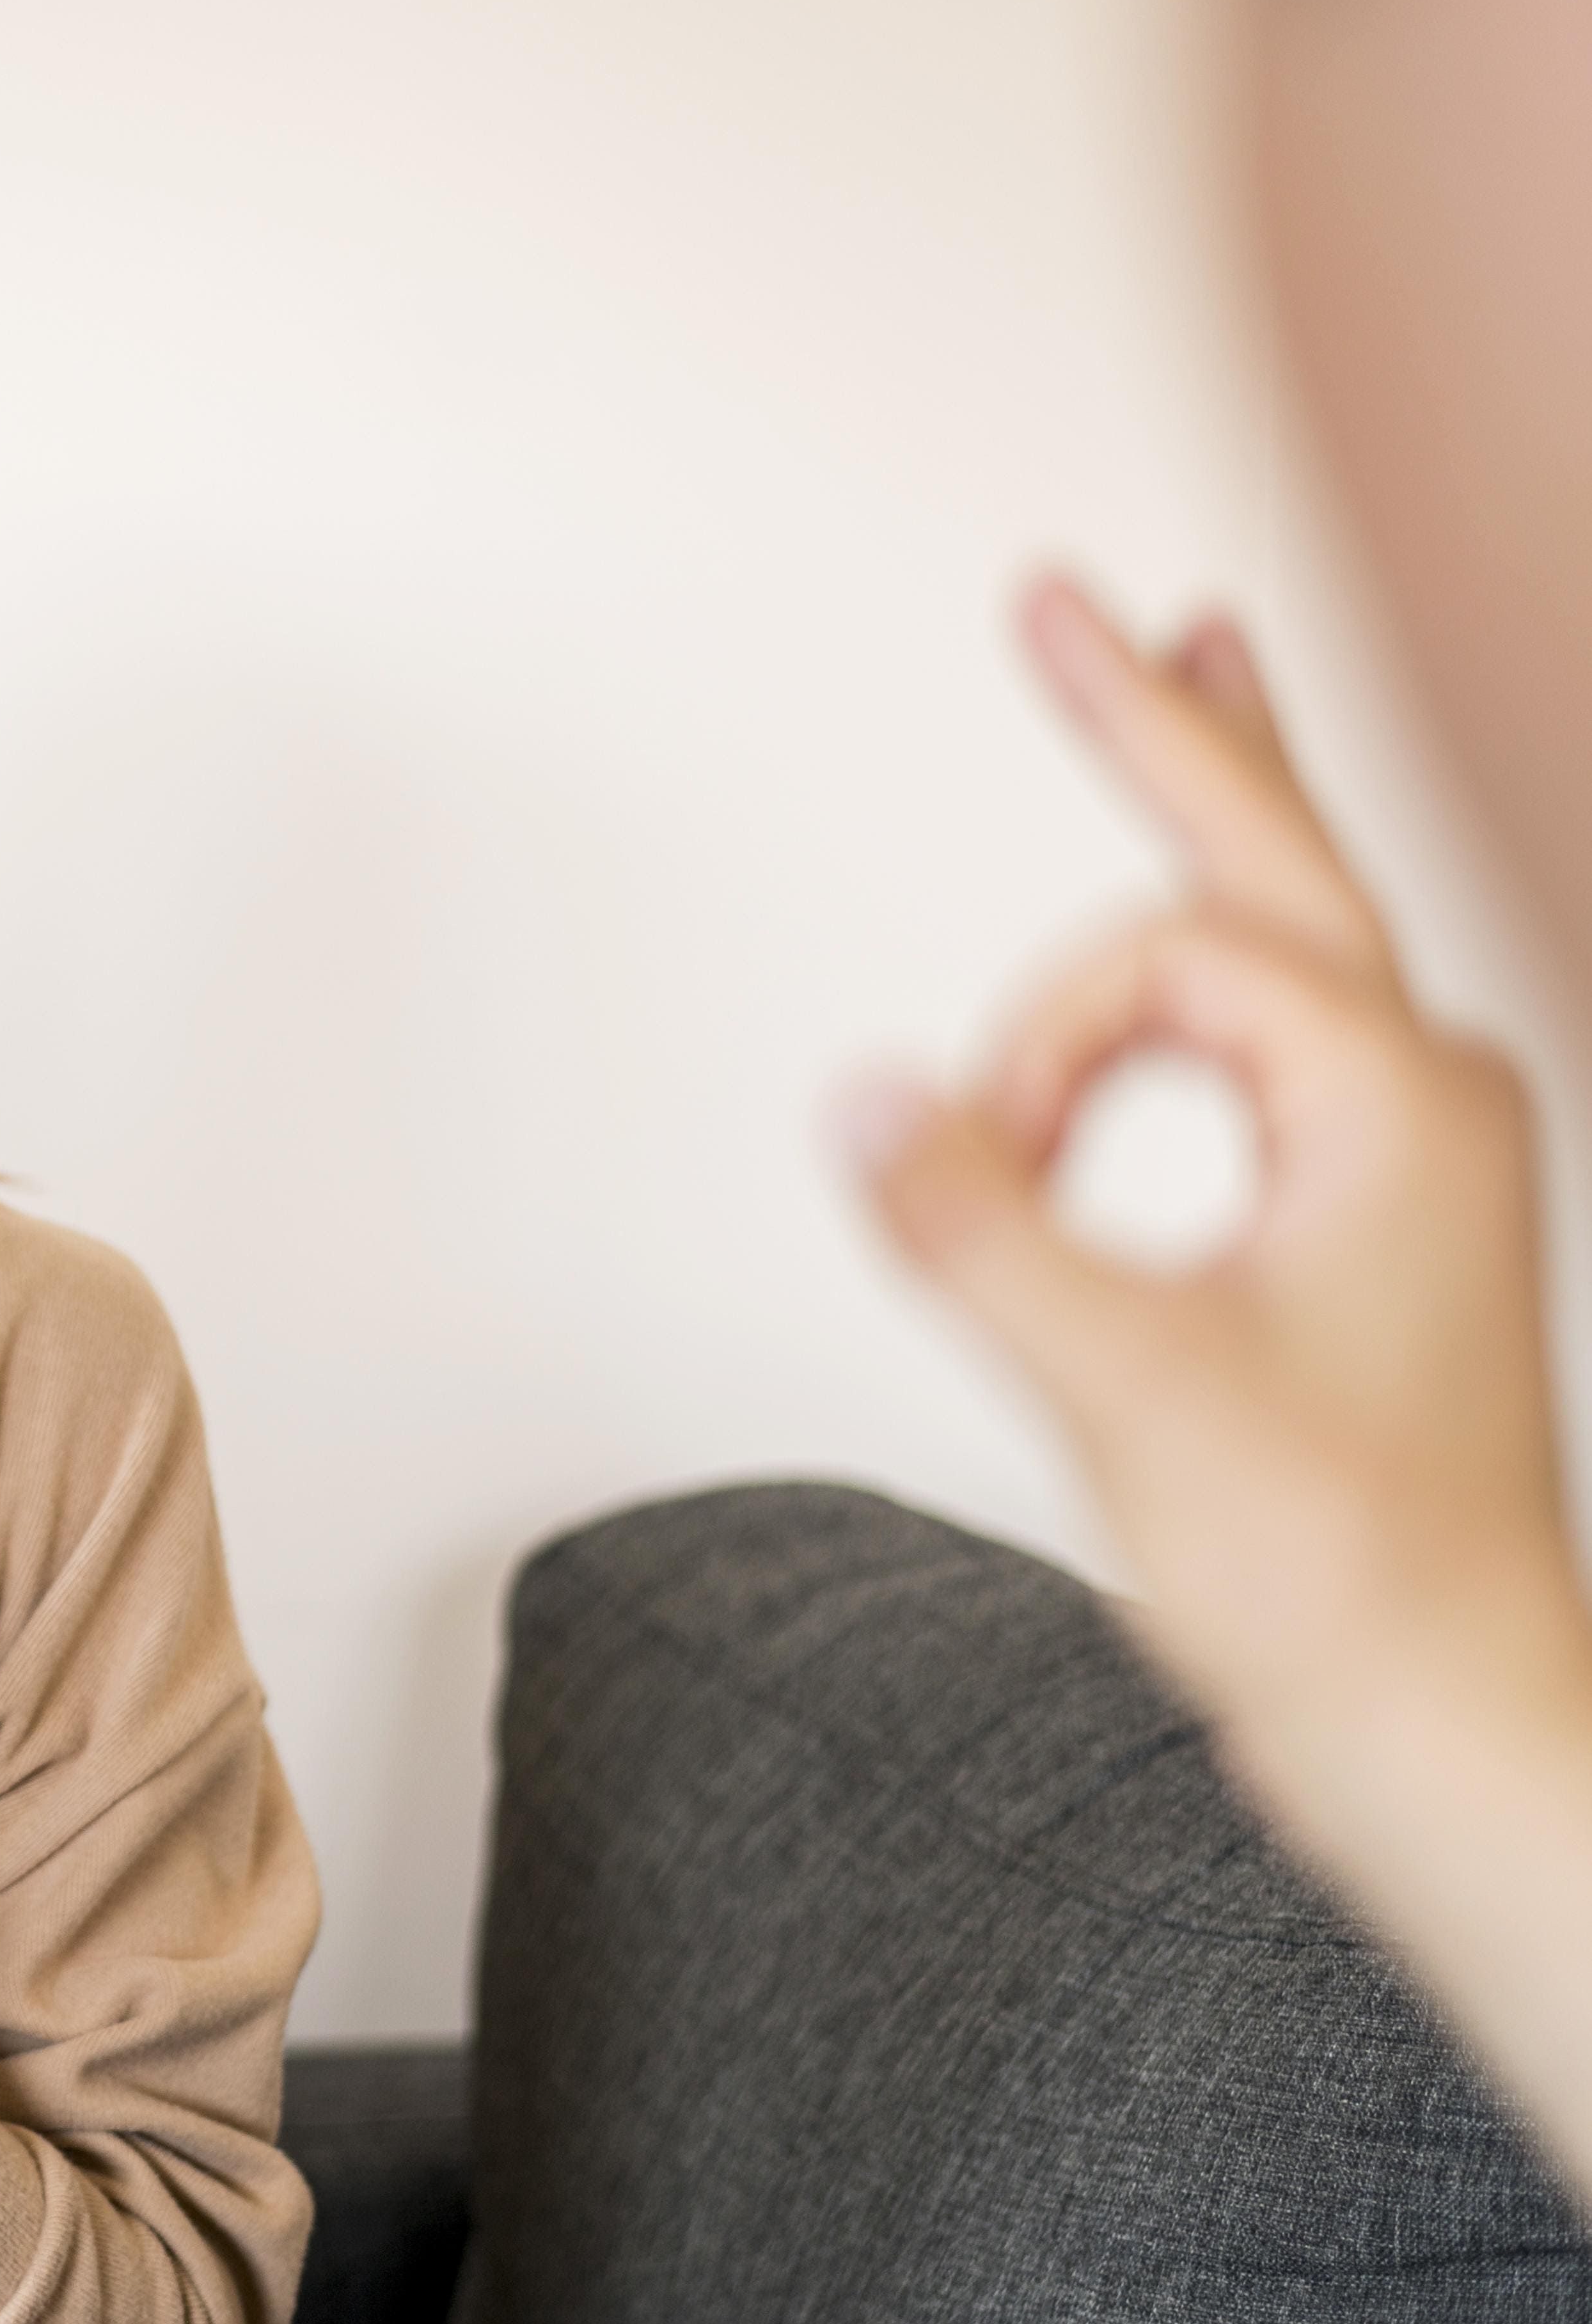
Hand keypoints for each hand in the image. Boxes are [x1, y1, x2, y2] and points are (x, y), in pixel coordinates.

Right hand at [845, 578, 1582, 1731]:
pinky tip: (1159, 964)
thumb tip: (867, 1095)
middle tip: (1065, 598)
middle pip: (1274, 852)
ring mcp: (1401, 1159)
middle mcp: (1424, 1099)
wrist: (1456, 1725)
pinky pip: (1270, 1033)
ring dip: (1210, 807)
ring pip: (1286, 927)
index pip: (1163, 970)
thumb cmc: (1344, 1582)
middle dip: (1165, 722)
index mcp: (1398, 1102)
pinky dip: (1191, 975)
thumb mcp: (1133, 1394)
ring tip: (1165, 670)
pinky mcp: (1362, 1222)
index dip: (1038, 1050)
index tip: (981, 1170)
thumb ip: (984, 1229)